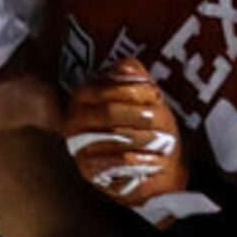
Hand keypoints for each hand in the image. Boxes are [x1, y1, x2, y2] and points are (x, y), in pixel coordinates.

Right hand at [65, 58, 217, 227]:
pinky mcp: (87, 169)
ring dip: (144, 138)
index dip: (135, 91)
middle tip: (157, 119)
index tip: (156, 97)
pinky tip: (156, 161)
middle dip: (139, 115)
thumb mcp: (143, 96)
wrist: (147, 166)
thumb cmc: (144, 125)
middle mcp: (74, 118)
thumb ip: (135, 76)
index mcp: (85, 94)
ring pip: (113, 137)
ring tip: (162, 141)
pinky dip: (140, 161)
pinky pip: (116, 162)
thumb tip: (126, 67)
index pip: (108, 88)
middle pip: (109, 112)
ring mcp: (78, 145)